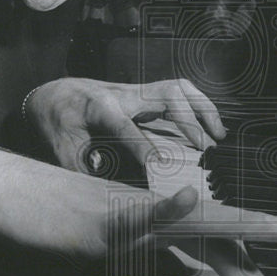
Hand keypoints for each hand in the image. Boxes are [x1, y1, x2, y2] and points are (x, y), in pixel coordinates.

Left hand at [25, 77, 226, 170]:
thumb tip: (101, 187)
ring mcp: (139, 90)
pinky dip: (201, 105)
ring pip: (179, 88)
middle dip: (189, 120)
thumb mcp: (61, 146)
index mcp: (101, 108)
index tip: (160, 168)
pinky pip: (181, 91)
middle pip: (166, 96)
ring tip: (219, 134)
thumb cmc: (60, 122)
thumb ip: (80, 165)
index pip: (126, 127)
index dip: (144, 147)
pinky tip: (213, 125)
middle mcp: (124, 94)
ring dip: (203, 108)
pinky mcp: (148, 92)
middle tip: (206, 148)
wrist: (57, 94)